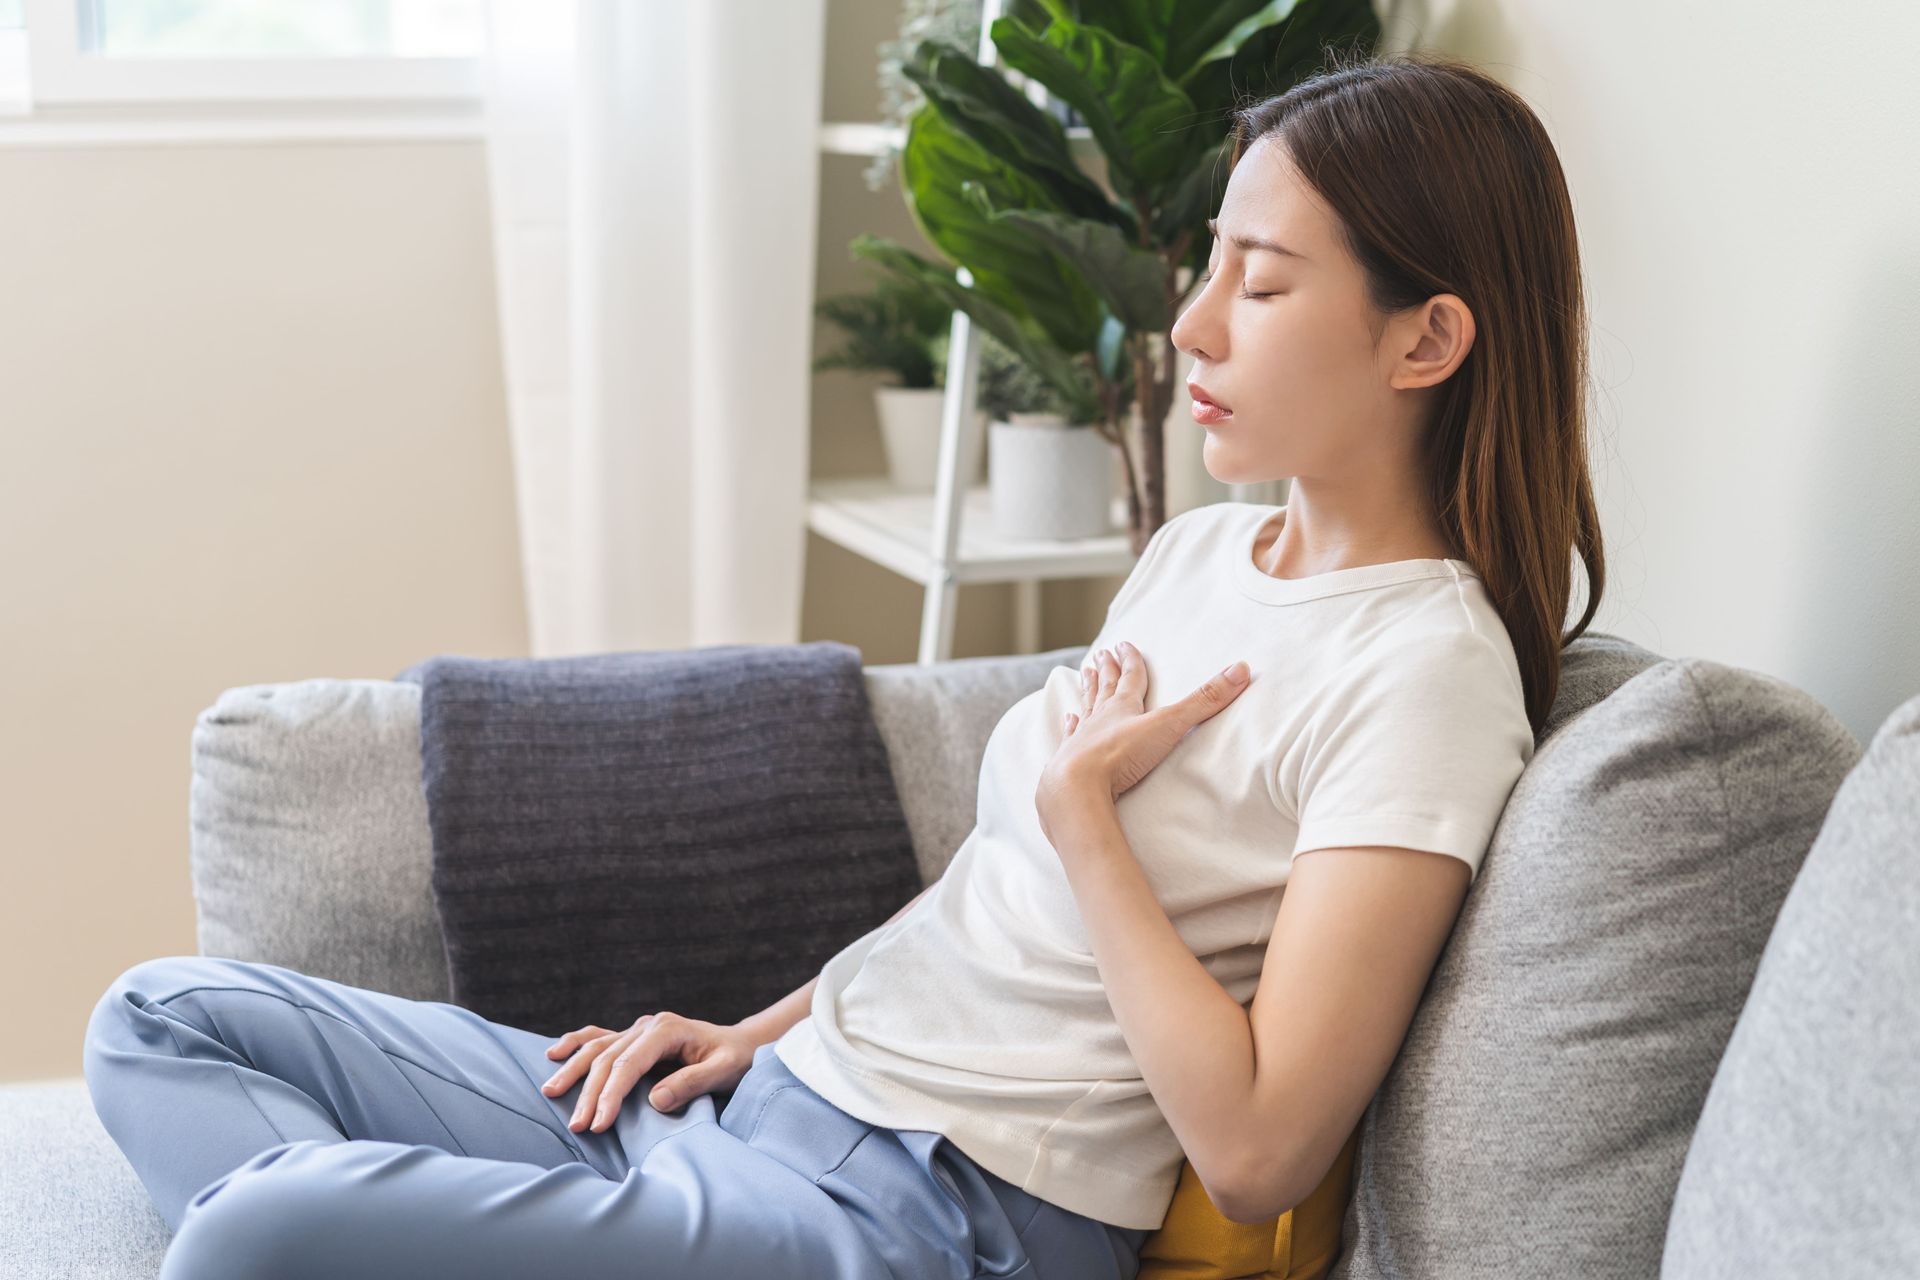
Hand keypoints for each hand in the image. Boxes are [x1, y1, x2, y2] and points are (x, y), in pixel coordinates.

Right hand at [539, 1011, 760, 1132]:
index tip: (599, 1125)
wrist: (740, 1045)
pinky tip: (554, 1053)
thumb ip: (692, 1083)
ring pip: (597, 1048)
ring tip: (549, 1092)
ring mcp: (638, 1029)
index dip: (612, 1095)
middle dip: (589, 1093)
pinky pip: (599, 1037)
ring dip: (573, 1070)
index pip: (629, 1064)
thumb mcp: (724, 1071)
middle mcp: (647, 1025)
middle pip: (608, 1059)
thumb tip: (655, 1100)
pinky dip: (575, 1044)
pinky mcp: (634, 1038)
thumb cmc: (735, 1060)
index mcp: (667, 1029)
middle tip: (576, 1126)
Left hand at [1036, 640, 1251, 823]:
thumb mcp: (1168, 725)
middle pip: (1105, 688)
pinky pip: (1070, 737)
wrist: (1076, 787)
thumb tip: (1241, 669)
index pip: (1130, 677)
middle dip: (1107, 670)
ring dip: (1087, 690)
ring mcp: (1081, 739)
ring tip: (1084, 674)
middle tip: (1101, 654)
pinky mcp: (1069, 762)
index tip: (1125, 644)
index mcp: (1123, 707)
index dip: (1131, 661)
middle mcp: (1100, 718)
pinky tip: (1068, 719)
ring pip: (1086, 707)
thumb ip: (1204, 702)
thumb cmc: (1119, 755)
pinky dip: (1070, 726)